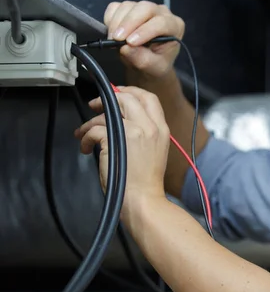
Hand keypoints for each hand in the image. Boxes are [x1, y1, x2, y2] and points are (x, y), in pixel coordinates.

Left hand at [75, 86, 170, 213]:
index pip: (149, 98)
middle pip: (128, 98)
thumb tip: (122, 119)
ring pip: (107, 112)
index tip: (118, 94)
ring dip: (91, 122)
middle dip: (108, 99)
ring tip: (85, 134)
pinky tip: (86, 149)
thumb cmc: (145, 182)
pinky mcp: (117, 140)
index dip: (131, 92)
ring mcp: (135, 132)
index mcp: (162, 129)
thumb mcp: (155, 151)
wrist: (143, 199)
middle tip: (95, 106)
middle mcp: (150, 127)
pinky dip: (85, 137)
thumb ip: (144, 132)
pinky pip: (95, 129)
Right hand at [104, 1, 184, 78]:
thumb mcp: (154, 67)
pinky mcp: (129, 8)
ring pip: (128, 6)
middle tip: (116, 38)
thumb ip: (142, 59)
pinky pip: (116, 7)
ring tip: (113, 40)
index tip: (130, 42)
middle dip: (128, 23)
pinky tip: (112, 33)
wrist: (148, 62)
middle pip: (144, 8)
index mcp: (175, 26)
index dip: (145, 31)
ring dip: (117, 23)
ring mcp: (144, 8)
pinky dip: (110, 19)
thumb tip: (125, 48)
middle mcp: (162, 13)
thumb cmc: (156, 63)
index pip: (161, 23)